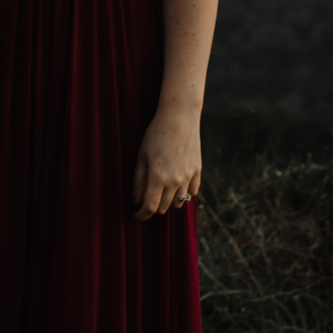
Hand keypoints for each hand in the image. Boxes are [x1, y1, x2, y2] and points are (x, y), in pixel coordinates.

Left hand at [131, 105, 200, 220]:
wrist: (180, 117)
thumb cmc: (156, 134)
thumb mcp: (141, 156)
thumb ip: (138, 180)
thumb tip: (135, 201)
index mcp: (158, 177)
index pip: (150, 207)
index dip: (141, 215)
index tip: (135, 215)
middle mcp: (175, 181)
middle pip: (164, 208)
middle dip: (152, 209)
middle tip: (144, 201)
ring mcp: (189, 177)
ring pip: (179, 204)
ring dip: (168, 203)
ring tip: (160, 194)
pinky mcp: (198, 172)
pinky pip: (192, 193)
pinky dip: (183, 195)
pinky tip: (175, 187)